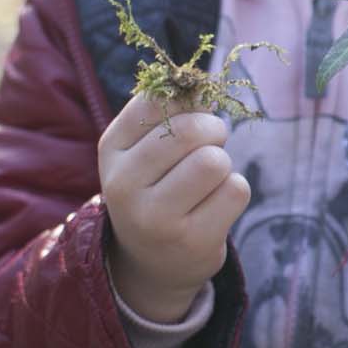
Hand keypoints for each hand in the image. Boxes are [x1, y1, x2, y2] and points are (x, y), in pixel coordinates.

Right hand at [98, 94, 250, 322]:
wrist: (152, 261)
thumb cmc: (156, 188)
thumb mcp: (145, 149)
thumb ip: (170, 112)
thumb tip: (203, 86)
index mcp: (111, 150)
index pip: (156, 101)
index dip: (187, 101)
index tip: (191, 115)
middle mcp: (124, 186)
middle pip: (189, 132)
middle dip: (213, 130)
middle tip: (213, 142)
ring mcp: (156, 219)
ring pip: (215, 162)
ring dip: (223, 164)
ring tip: (209, 178)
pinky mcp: (193, 241)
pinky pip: (236, 190)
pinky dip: (235, 190)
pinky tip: (215, 204)